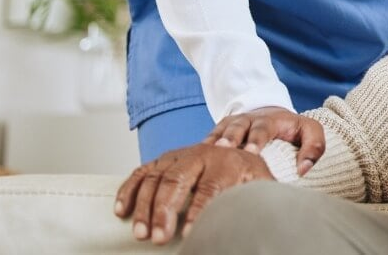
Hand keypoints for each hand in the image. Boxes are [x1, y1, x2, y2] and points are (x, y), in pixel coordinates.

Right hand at [114, 144, 273, 243]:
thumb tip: (265, 210)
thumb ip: (261, 193)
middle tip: (159, 238)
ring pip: (156, 177)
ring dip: (145, 206)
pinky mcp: (162, 160)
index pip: (210, 187)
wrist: (238, 149)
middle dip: (166, 211)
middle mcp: (200, 154)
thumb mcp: (260, 181)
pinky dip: (129, 190)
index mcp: (227, 160)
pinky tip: (123, 211)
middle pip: (178, 180)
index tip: (191, 234)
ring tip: (142, 233)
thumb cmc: (247, 174)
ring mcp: (178, 155)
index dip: (199, 211)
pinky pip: (141, 172)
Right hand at [204, 106, 324, 175]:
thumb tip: (303, 169)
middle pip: (238, 127)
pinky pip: (208, 138)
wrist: (270, 114)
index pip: (264, 128)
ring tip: (208, 155)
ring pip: (220, 131)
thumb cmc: (292, 130)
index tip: (252, 152)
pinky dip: (202, 148)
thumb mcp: (310, 131)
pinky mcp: (219, 131)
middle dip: (232, 138)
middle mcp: (248, 120)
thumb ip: (314, 147)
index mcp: (270, 120)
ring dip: (215, 143)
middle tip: (225, 151)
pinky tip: (195, 159)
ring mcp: (231, 124)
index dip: (257, 139)